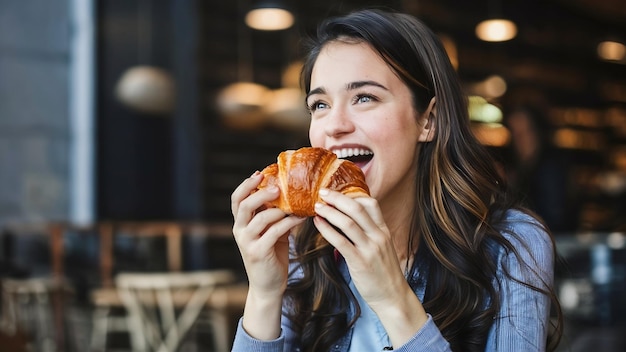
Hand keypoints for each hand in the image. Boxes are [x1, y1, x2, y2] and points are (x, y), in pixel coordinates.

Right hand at [231, 172, 305, 297]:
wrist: (268, 285)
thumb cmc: (272, 255)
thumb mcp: (271, 231)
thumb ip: (274, 214)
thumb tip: (291, 192)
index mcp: (241, 223)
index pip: (236, 199)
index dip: (246, 184)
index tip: (260, 173)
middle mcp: (240, 231)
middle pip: (244, 204)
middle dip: (260, 192)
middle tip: (278, 186)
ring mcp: (247, 242)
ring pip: (260, 218)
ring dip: (278, 208)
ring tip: (293, 202)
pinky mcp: (258, 253)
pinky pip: (274, 232)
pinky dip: (288, 223)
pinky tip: (300, 218)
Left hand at [313, 189, 426, 346]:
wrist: (393, 296)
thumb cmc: (384, 273)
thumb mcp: (382, 247)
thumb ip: (370, 233)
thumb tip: (350, 220)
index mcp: (383, 231)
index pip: (371, 203)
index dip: (353, 194)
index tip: (338, 190)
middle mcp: (378, 236)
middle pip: (357, 208)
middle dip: (338, 197)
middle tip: (322, 192)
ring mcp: (370, 248)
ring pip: (348, 222)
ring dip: (330, 212)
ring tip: (317, 207)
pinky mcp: (360, 262)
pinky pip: (340, 241)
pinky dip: (327, 230)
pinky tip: (318, 224)